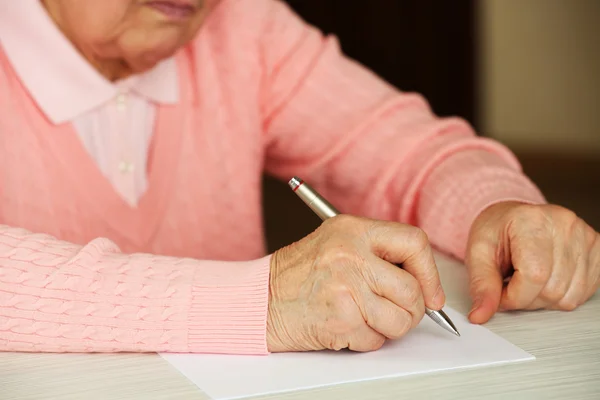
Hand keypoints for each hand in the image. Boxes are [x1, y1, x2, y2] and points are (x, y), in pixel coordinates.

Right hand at [266, 214, 445, 351]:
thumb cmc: (298, 274)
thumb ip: (379, 253)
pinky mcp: (340, 319)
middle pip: (413, 289)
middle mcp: (351, 255)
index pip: (415, 242)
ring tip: (367, 318)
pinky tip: (347, 326)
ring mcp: (346, 288)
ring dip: (390, 327)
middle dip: (412, 309)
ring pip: (401, 320)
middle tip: (398, 312)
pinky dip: (367, 340)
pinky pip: (377, 340)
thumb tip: (426, 282)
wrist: (259, 299)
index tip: (431, 293)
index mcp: (353, 230)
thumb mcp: (337, 242)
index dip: (430, 272)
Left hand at [466, 201, 599, 323]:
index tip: (500, 294)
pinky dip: (560, 295)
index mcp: (533, 221)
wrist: (512, 218)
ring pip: (568, 297)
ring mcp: (585, 238)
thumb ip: (481, 284)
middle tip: (511, 284)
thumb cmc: (497, 230)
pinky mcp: (597, 252)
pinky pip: (582, 294)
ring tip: (527, 279)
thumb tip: (480, 314)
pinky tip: (545, 279)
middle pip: (552, 290)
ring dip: (543, 299)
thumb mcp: (478, 252)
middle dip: (526, 298)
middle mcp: (564, 226)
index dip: (513, 296)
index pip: (534, 276)